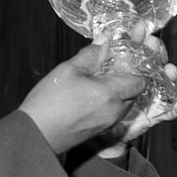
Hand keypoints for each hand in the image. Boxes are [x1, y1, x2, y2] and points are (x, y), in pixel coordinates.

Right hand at [18, 35, 145, 153]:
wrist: (36, 135)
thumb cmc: (49, 104)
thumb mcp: (68, 70)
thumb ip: (90, 54)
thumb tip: (104, 41)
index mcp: (110, 94)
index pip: (140, 81)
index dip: (134, 67)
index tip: (123, 57)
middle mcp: (114, 111)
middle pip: (133, 92)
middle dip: (125, 78)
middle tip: (109, 65)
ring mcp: (108, 124)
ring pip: (123, 103)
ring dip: (116, 91)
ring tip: (96, 80)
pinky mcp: (99, 131)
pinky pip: (112, 113)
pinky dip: (108, 102)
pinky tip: (90, 94)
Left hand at [94, 24, 176, 158]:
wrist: (89, 135)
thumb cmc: (89, 105)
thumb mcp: (88, 78)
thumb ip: (95, 57)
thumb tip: (103, 36)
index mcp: (126, 71)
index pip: (137, 50)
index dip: (139, 39)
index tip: (139, 28)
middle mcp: (140, 83)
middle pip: (156, 64)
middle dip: (158, 53)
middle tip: (154, 45)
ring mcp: (147, 100)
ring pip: (167, 85)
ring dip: (172, 77)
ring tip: (171, 71)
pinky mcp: (150, 119)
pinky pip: (167, 113)